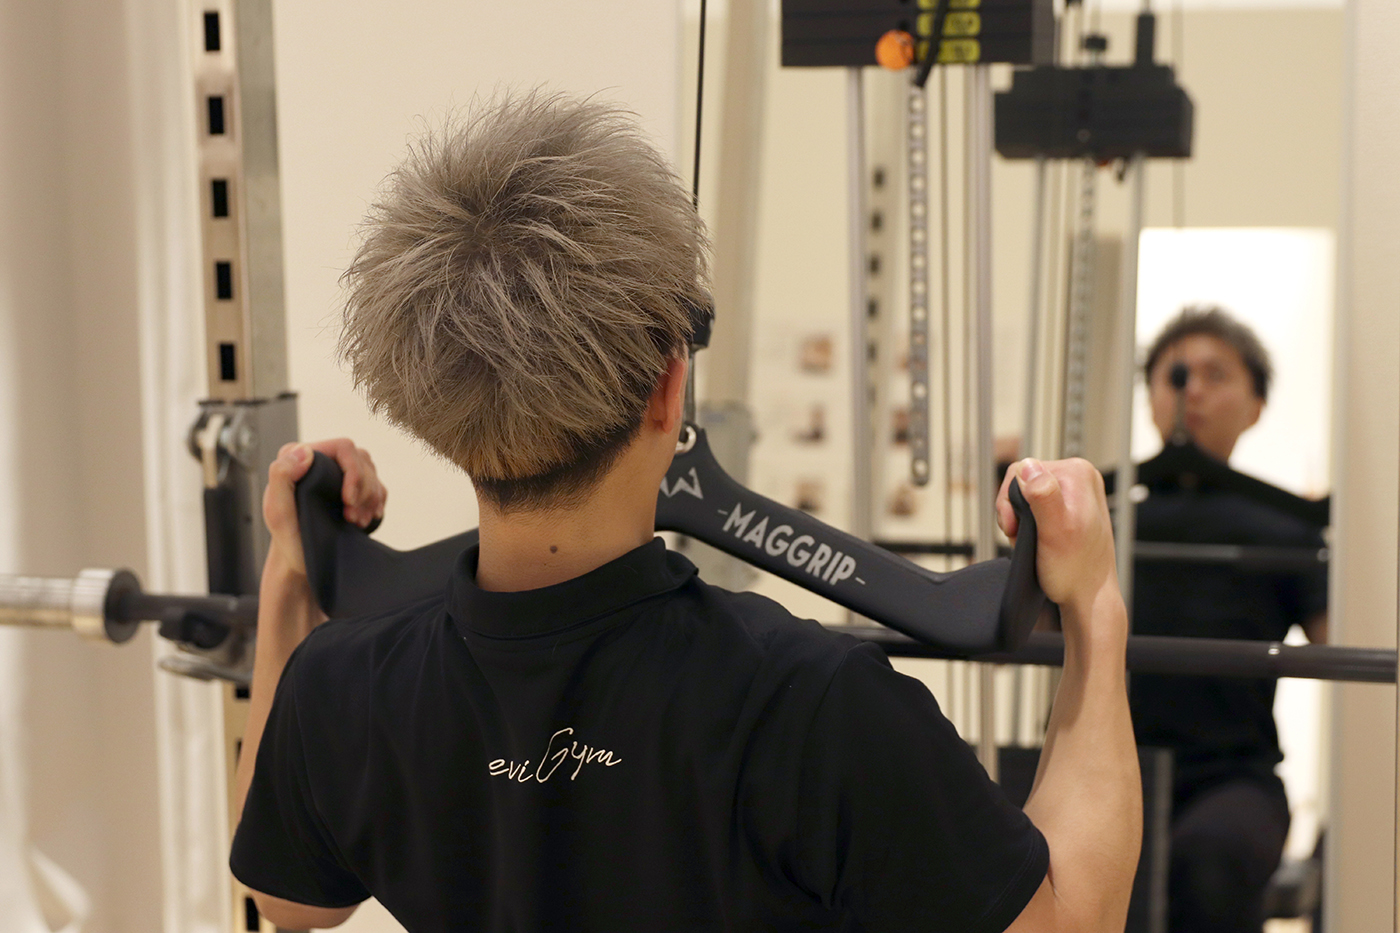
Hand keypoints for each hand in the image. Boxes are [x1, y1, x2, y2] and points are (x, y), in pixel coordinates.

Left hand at [262, 438, 386, 577]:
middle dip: (364, 490)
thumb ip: (281, 476)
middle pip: (361, 459)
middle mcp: (318, 459)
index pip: (343, 448)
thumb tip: (305, 452)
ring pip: (372, 472)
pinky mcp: (352, 488)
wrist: (302, 559)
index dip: (353, 472)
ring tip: (355, 521)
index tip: (349, 500)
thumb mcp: (278, 511)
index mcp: (298, 456)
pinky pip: (378, 486)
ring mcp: (337, 473)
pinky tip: (364, 519)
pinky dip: (376, 504)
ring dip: (370, 500)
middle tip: (352, 517)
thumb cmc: (288, 538)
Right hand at [995, 458, 1118, 620]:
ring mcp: (1077, 490)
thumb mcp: (1054, 532)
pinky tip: (1038, 539)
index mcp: (1077, 473)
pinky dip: (1030, 523)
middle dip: (1015, 511)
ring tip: (1032, 541)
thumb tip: (1028, 467)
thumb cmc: (1074, 570)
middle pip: (1024, 481)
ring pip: (1028, 494)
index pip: (1021, 471)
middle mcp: (1080, 476)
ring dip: (1021, 519)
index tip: (1015, 528)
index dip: (1009, 501)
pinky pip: (1037, 504)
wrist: (1089, 595)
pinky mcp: (1072, 505)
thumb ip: (1043, 496)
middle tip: (1021, 536)